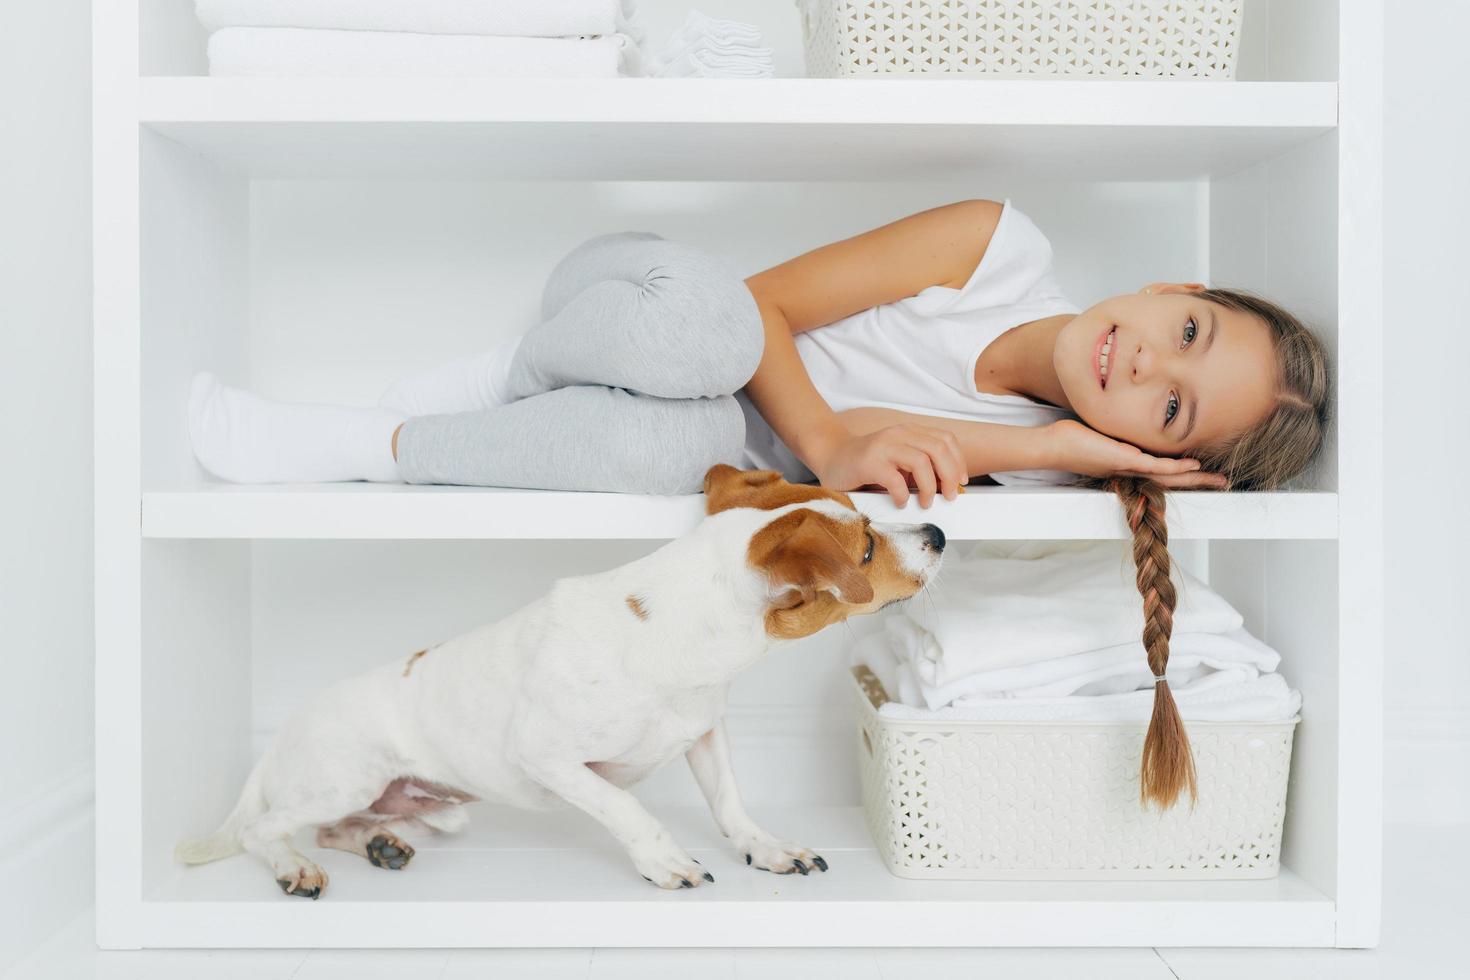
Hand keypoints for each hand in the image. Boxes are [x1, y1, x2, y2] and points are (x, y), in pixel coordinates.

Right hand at [814, 424, 966, 508]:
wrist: (831, 457)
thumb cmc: (867, 464)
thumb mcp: (899, 460)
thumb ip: (920, 467)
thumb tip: (948, 487)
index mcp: (908, 432)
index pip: (945, 440)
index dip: (958, 461)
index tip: (961, 482)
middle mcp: (898, 434)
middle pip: (938, 449)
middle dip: (949, 476)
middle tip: (948, 496)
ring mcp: (883, 447)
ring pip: (921, 462)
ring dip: (928, 487)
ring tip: (925, 502)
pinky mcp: (868, 463)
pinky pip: (895, 479)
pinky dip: (903, 495)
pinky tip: (900, 501)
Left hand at [1044, 419, 1228, 489]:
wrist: (1053, 447)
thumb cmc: (1072, 440)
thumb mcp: (1101, 435)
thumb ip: (1118, 435)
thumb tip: (1126, 426)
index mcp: (1128, 465)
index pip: (1162, 471)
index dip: (1185, 473)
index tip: (1205, 471)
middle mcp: (1131, 470)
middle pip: (1171, 479)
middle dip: (1199, 481)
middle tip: (1223, 482)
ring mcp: (1128, 467)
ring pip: (1168, 475)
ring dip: (1194, 478)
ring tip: (1216, 479)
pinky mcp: (1122, 460)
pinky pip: (1153, 465)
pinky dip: (1174, 467)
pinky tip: (1192, 466)